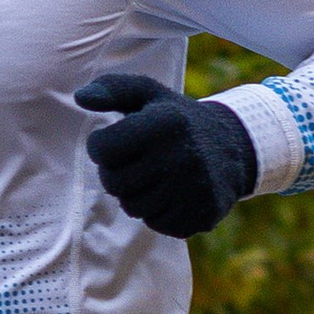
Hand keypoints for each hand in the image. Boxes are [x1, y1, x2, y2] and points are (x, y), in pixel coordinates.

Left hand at [73, 71, 256, 237]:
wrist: (232, 148)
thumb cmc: (176, 119)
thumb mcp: (148, 94)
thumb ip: (112, 89)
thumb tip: (81, 97)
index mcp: (166, 122)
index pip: (102, 149)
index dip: (101, 146)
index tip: (115, 140)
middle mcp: (182, 156)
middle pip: (114, 183)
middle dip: (116, 173)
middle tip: (135, 161)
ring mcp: (194, 189)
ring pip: (133, 207)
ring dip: (136, 194)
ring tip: (155, 175)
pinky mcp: (202, 215)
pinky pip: (156, 224)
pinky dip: (157, 211)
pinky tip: (172, 193)